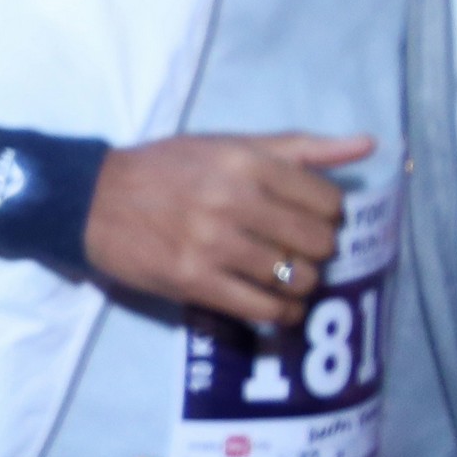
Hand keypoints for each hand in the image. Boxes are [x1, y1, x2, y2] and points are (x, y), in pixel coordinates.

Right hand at [83, 133, 372, 328]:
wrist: (87, 200)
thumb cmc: (163, 169)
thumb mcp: (226, 144)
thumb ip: (298, 147)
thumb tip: (368, 145)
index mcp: (245, 163)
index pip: (328, 201)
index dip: (328, 215)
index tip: (309, 219)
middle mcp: (232, 202)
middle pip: (319, 243)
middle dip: (317, 250)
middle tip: (297, 249)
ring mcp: (213, 245)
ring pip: (298, 278)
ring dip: (301, 282)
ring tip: (285, 276)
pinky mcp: (194, 282)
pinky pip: (266, 308)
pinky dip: (284, 312)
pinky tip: (277, 303)